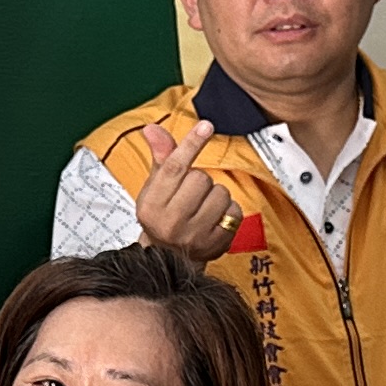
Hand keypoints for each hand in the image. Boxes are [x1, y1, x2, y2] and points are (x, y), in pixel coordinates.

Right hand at [130, 115, 242, 261]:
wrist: (170, 259)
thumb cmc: (163, 216)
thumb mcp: (155, 189)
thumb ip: (160, 158)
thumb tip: (152, 128)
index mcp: (151, 206)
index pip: (173, 169)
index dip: (191, 144)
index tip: (206, 126)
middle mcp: (170, 222)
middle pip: (200, 178)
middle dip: (200, 180)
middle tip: (191, 194)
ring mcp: (194, 236)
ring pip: (220, 193)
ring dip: (215, 195)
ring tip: (203, 207)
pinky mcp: (216, 244)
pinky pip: (234, 211)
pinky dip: (228, 210)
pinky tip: (215, 219)